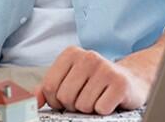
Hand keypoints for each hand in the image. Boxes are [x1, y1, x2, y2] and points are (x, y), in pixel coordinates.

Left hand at [36, 46, 150, 115]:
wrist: (131, 80)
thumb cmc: (96, 82)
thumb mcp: (70, 79)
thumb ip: (48, 87)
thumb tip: (32, 100)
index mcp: (71, 53)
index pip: (49, 86)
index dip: (55, 100)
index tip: (66, 99)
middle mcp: (88, 57)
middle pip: (65, 97)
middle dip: (73, 105)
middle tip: (85, 98)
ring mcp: (105, 68)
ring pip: (82, 105)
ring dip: (89, 108)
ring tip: (98, 97)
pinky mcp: (120, 83)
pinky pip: (100, 109)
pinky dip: (103, 110)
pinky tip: (109, 100)